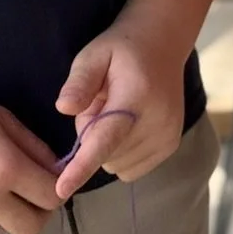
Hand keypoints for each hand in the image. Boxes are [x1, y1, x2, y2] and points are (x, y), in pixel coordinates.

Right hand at [0, 77, 61, 233]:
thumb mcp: (3, 119)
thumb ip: (34, 148)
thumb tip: (56, 171)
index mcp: (7, 169)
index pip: (51, 198)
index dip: (58, 191)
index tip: (50, 181)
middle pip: (31, 229)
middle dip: (37, 214)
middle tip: (30, 195)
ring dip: (3, 213)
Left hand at [54, 23, 187, 199]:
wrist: (163, 43)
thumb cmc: (121, 49)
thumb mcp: (94, 54)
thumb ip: (79, 81)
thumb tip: (64, 108)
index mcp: (136, 96)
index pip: (106, 138)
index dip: (82, 166)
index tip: (61, 189)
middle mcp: (158, 121)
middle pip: (106, 154)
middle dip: (93, 138)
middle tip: (99, 104)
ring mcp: (168, 136)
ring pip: (118, 165)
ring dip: (108, 147)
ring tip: (116, 112)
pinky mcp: (171, 146)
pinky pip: (132, 169)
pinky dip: (122, 155)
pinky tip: (128, 126)